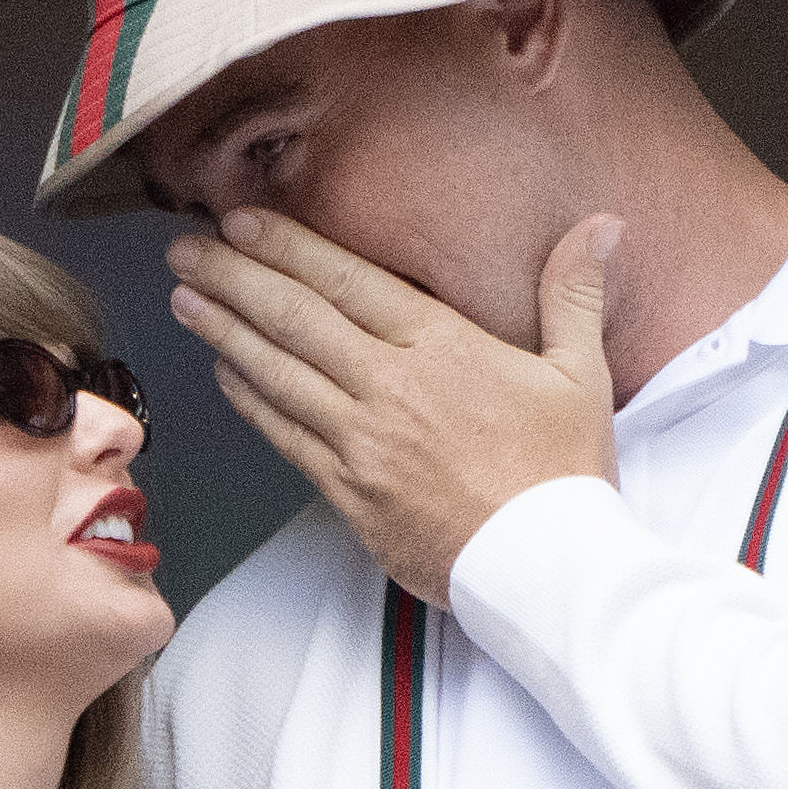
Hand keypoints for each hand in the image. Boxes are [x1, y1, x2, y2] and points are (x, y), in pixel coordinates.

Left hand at [168, 211, 621, 602]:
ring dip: (224, 330)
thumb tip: (600, 226)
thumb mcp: (582, 373)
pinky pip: (283, 434)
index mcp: (443, 348)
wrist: (546, 567)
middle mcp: (391, 388)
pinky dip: (248, 398)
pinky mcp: (348, 491)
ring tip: (186, 297)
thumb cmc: (564, 472)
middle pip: (296, 319)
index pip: (349, 281)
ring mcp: (361, 441)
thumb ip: (574, 294)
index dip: (289, 247)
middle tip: (186, 248)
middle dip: (234, 277)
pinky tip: (223, 371)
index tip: (243, 221)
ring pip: (277, 372)